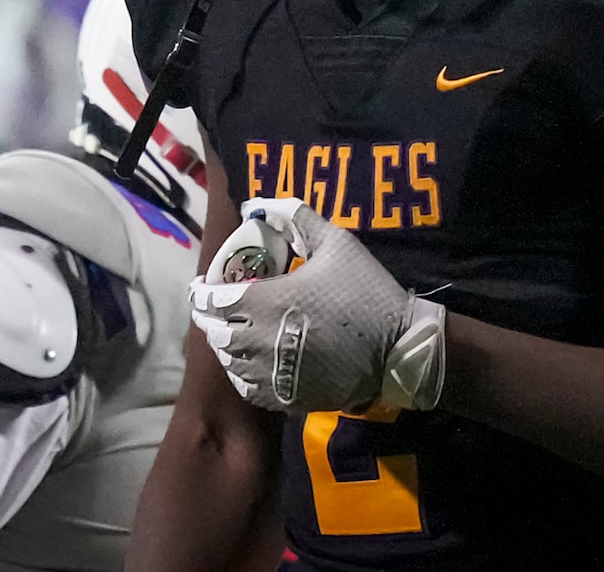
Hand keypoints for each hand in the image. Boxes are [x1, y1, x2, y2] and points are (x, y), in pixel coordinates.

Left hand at [188, 197, 445, 413]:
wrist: (401, 349)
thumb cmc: (366, 292)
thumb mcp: (335, 241)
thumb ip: (294, 217)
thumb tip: (256, 204)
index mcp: (265, 302)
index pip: (212, 301)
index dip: (202, 292)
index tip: (204, 285)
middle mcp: (260, 342)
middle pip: (215, 332)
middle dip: (211, 317)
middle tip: (218, 306)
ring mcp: (273, 375)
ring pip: (229, 362)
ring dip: (225, 345)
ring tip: (233, 331)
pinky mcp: (289, 398)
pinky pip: (249, 389)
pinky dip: (242, 374)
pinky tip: (251, 362)